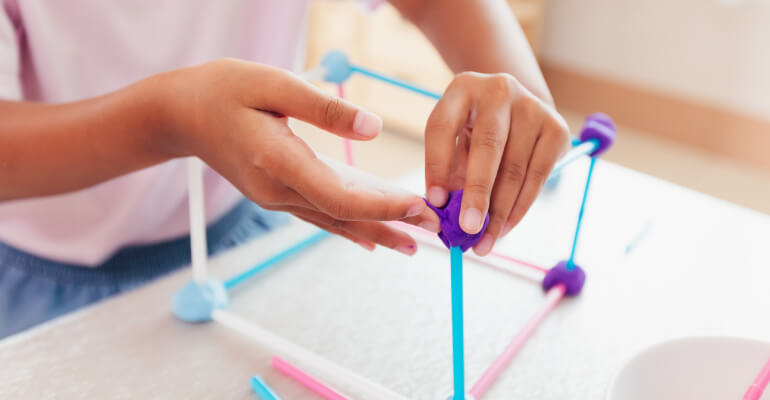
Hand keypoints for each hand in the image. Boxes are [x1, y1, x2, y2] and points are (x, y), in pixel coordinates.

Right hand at [153, 59, 438, 254]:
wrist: (180, 114)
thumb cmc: (223, 90)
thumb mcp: (272, 84)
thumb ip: (323, 108)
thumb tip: (373, 128)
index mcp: (279, 161)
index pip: (340, 197)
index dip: (381, 206)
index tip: (418, 207)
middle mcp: (277, 189)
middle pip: (343, 216)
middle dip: (390, 224)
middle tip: (433, 233)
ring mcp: (274, 197)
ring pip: (332, 221)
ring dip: (374, 232)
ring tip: (412, 243)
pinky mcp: (275, 194)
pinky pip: (318, 217)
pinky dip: (348, 227)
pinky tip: (369, 239)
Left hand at [424, 72, 569, 255]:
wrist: (517, 108)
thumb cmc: (475, 131)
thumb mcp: (455, 140)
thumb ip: (448, 172)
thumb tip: (445, 217)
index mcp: (462, 89)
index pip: (443, 127)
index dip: (437, 165)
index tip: (435, 202)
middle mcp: (499, 90)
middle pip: (487, 146)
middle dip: (476, 193)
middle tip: (467, 229)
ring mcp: (532, 107)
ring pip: (514, 168)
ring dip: (499, 212)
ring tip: (484, 242)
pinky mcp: (556, 128)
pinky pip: (538, 176)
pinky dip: (520, 208)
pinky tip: (505, 228)